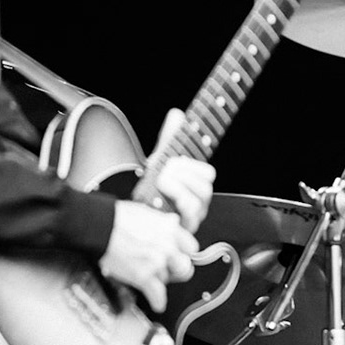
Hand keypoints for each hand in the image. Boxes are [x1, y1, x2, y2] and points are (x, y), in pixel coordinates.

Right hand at [101, 199, 199, 312]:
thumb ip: (163, 222)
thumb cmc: (117, 218)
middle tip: (168, 269)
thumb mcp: (147, 212)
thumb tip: (172, 222)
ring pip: (166, 279)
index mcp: (170, 229)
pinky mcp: (143, 276)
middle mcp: (167, 246)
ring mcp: (156, 262)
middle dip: (175, 269)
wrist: (99, 226)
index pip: (191, 247)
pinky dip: (158, 301)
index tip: (179, 255)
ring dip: (157, 279)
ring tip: (146, 274)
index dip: (184, 253)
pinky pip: (157, 295)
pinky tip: (158, 304)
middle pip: (184, 267)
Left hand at [133, 109, 214, 230]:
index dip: (191, 166)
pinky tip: (161, 199)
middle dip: (182, 175)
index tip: (175, 160)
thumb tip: (177, 114)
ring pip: (196, 203)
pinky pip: (185, 221)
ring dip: (176, 189)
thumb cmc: (154, 188)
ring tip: (161, 184)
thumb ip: (170, 138)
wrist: (137, 210)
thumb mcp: (162, 159)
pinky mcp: (180, 230)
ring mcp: (190, 219)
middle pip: (205, 188)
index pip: (208, 174)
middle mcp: (198, 203)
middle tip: (165, 171)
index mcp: (197, 185)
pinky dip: (173, 207)